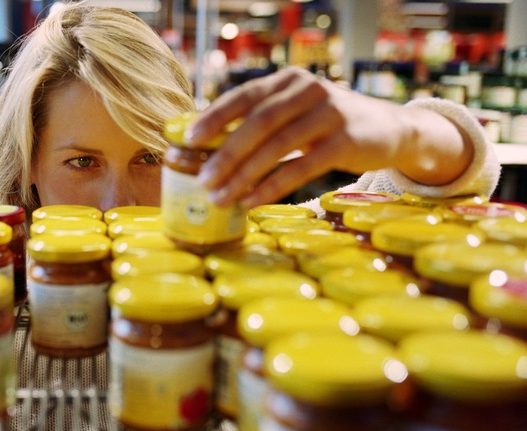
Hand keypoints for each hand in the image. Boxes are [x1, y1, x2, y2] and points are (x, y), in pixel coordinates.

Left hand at [185, 67, 470, 207]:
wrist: (390, 129)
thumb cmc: (327, 125)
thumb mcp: (296, 114)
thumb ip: (261, 123)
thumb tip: (207, 148)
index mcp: (288, 81)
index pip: (245, 96)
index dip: (214, 117)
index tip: (188, 139)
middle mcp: (308, 90)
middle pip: (258, 122)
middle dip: (225, 153)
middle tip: (201, 178)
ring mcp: (329, 113)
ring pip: (276, 146)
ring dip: (243, 175)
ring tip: (220, 197)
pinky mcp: (345, 141)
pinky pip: (301, 168)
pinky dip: (272, 186)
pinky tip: (251, 202)